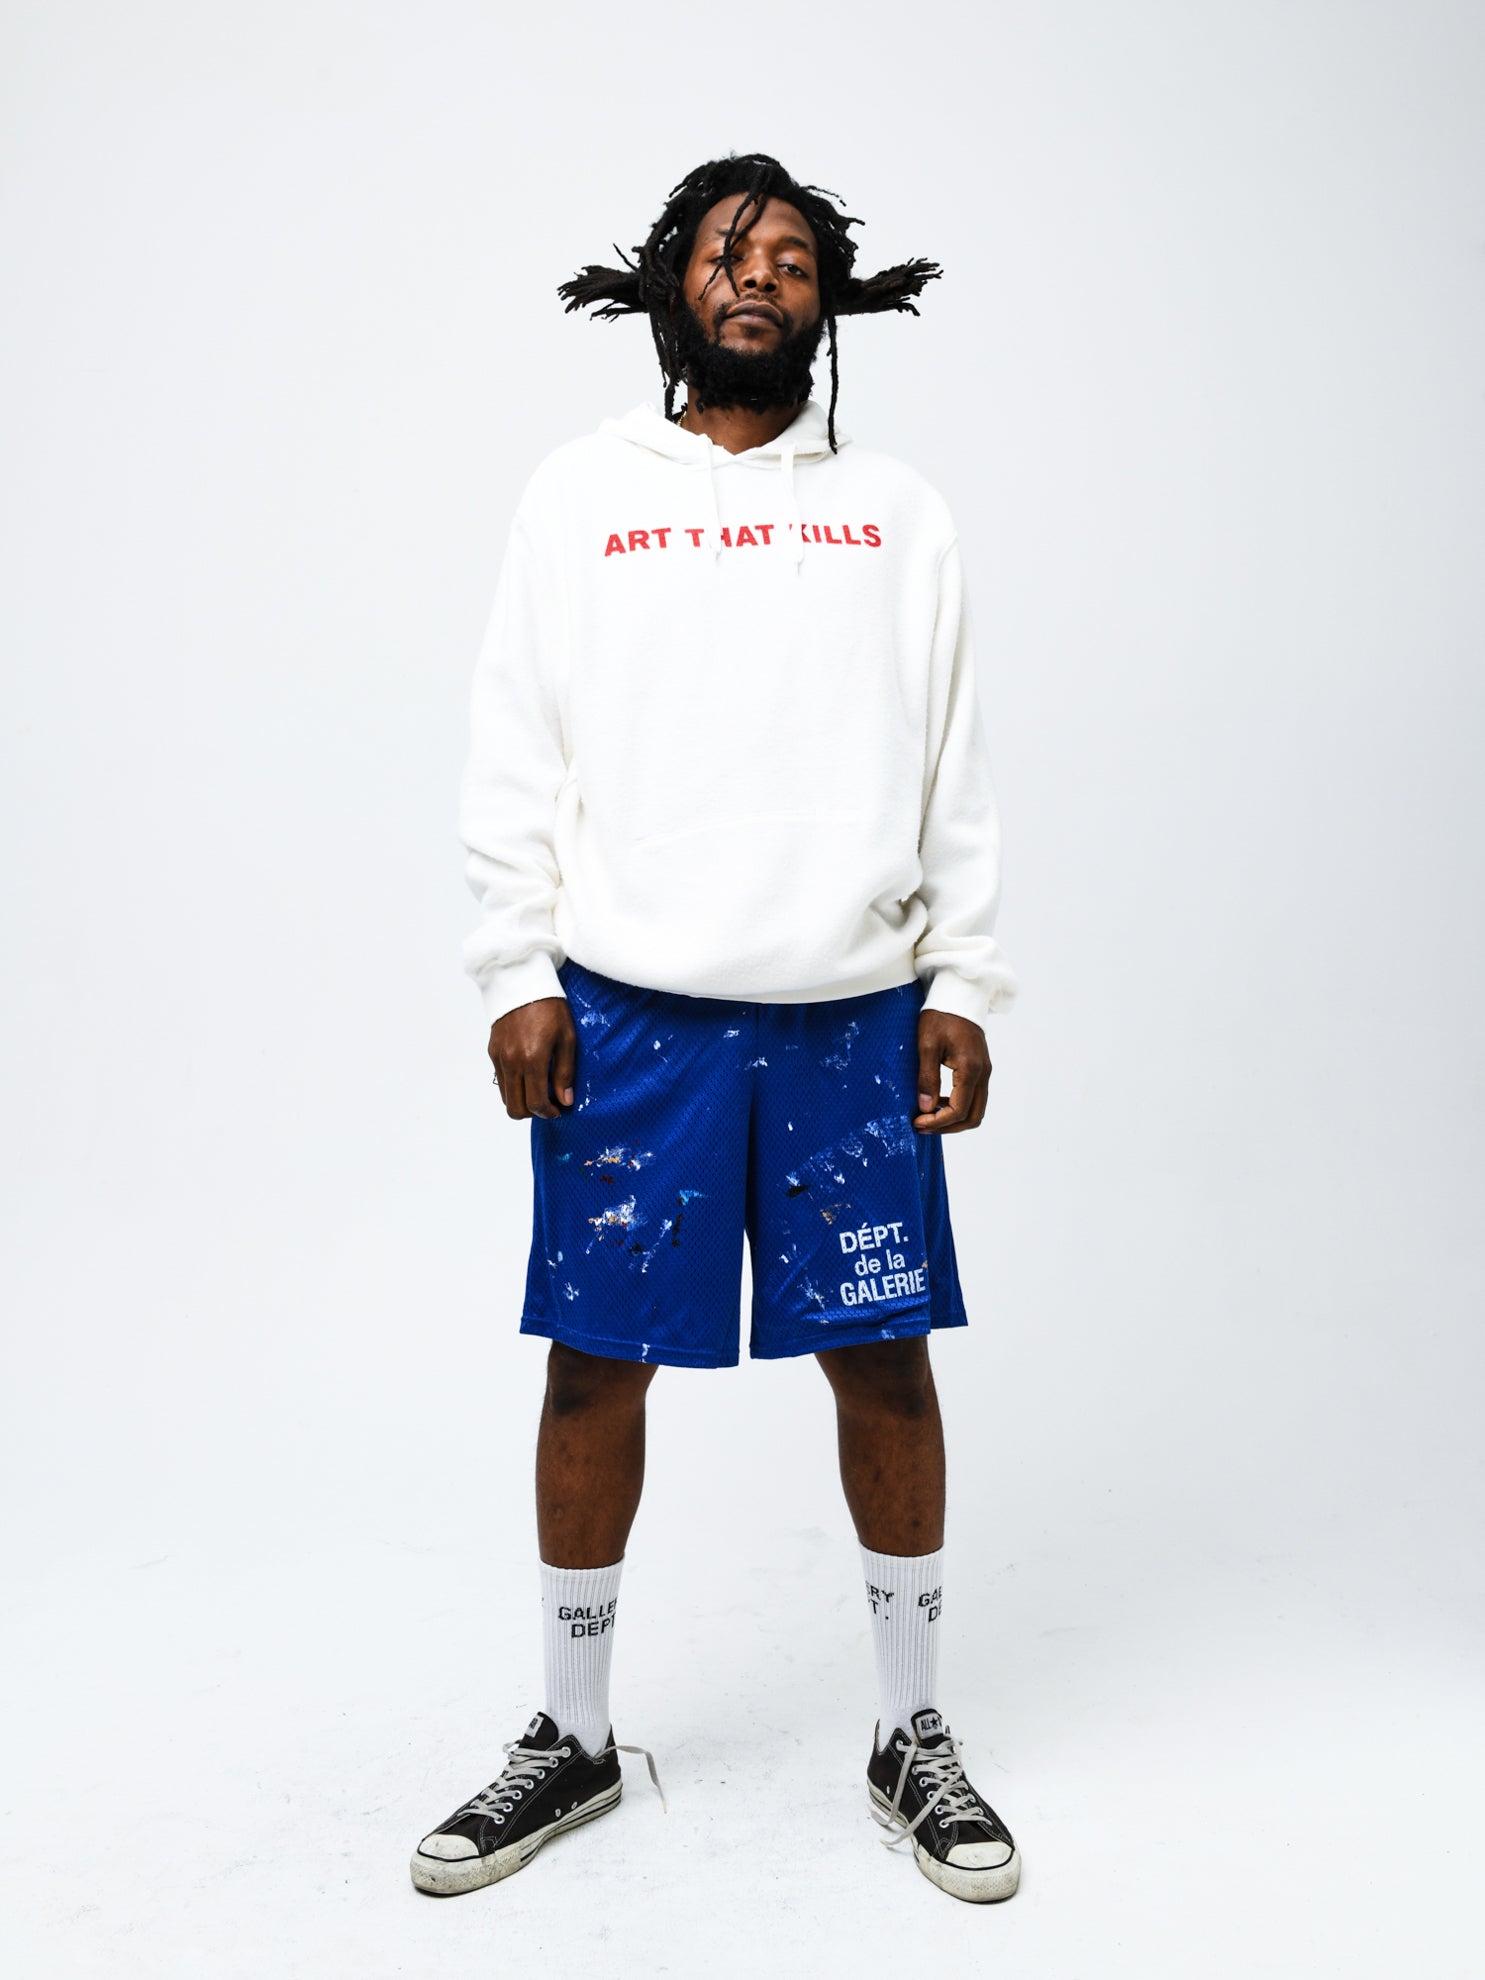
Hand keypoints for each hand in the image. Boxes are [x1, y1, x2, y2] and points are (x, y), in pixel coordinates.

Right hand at [488, 997, 575, 1119]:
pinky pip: (500, 1080)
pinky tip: (527, 1074)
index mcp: (533, 1059)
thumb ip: (565, 1072)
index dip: (549, 1113)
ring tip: (538, 1089)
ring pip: (505, 1097)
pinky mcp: (492, 1051)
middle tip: (548, 1103)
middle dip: (533, 1112)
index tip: (559, 1110)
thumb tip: (565, 1100)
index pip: (536, 1103)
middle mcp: (512, 1062)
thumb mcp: (567, 1038)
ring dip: (522, 1100)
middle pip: (516, 1108)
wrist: (522, 982)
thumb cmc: (550, 1007)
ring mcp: (499, 1057)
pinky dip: (513, 1086)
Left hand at [914, 1010, 991, 1133]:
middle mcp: (983, 1073)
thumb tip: (926, 1108)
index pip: (958, 1110)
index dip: (938, 1122)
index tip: (917, 1122)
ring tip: (928, 1116)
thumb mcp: (927, 1045)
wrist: (958, 994)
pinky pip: (975, 1097)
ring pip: (976, 1109)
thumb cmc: (940, 1016)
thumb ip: (927, 1078)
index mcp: (970, 1069)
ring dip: (954, 1119)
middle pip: (973, 1116)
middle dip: (948, 1127)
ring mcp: (985, 1071)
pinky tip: (938, 1101)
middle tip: (923, 1126)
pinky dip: (959, 1106)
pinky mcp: (981, 1067)